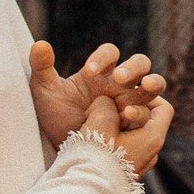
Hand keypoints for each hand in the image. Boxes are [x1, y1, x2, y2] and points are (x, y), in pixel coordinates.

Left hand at [30, 41, 165, 147]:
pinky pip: (152, 113)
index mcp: (101, 72)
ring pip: (153, 86)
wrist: (64, 148)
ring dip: (152, 85)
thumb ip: (41, 67)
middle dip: (133, 68)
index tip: (89, 71)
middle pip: (140, 63)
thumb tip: (40, 44)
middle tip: (120, 78)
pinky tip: (128, 118)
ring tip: (143, 89)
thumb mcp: (45, 92)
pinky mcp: (138, 122)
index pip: (110, 53)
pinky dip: (145, 113)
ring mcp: (132, 102)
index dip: (103, 57)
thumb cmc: (56, 117)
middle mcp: (121, 84)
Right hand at [82, 92, 173, 177]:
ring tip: (92, 127)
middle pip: (145, 121)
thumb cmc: (93, 158)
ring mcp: (138, 165)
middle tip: (101, 112)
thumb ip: (106, 104)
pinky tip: (91, 143)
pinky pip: (122, 149)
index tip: (123, 99)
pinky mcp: (123, 173)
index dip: (147, 97)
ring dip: (113, 126)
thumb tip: (106, 101)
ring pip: (131, 135)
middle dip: (123, 111)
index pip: (163, 109)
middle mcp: (151, 153)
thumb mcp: (99, 123)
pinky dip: (110, 141)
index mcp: (152, 139)